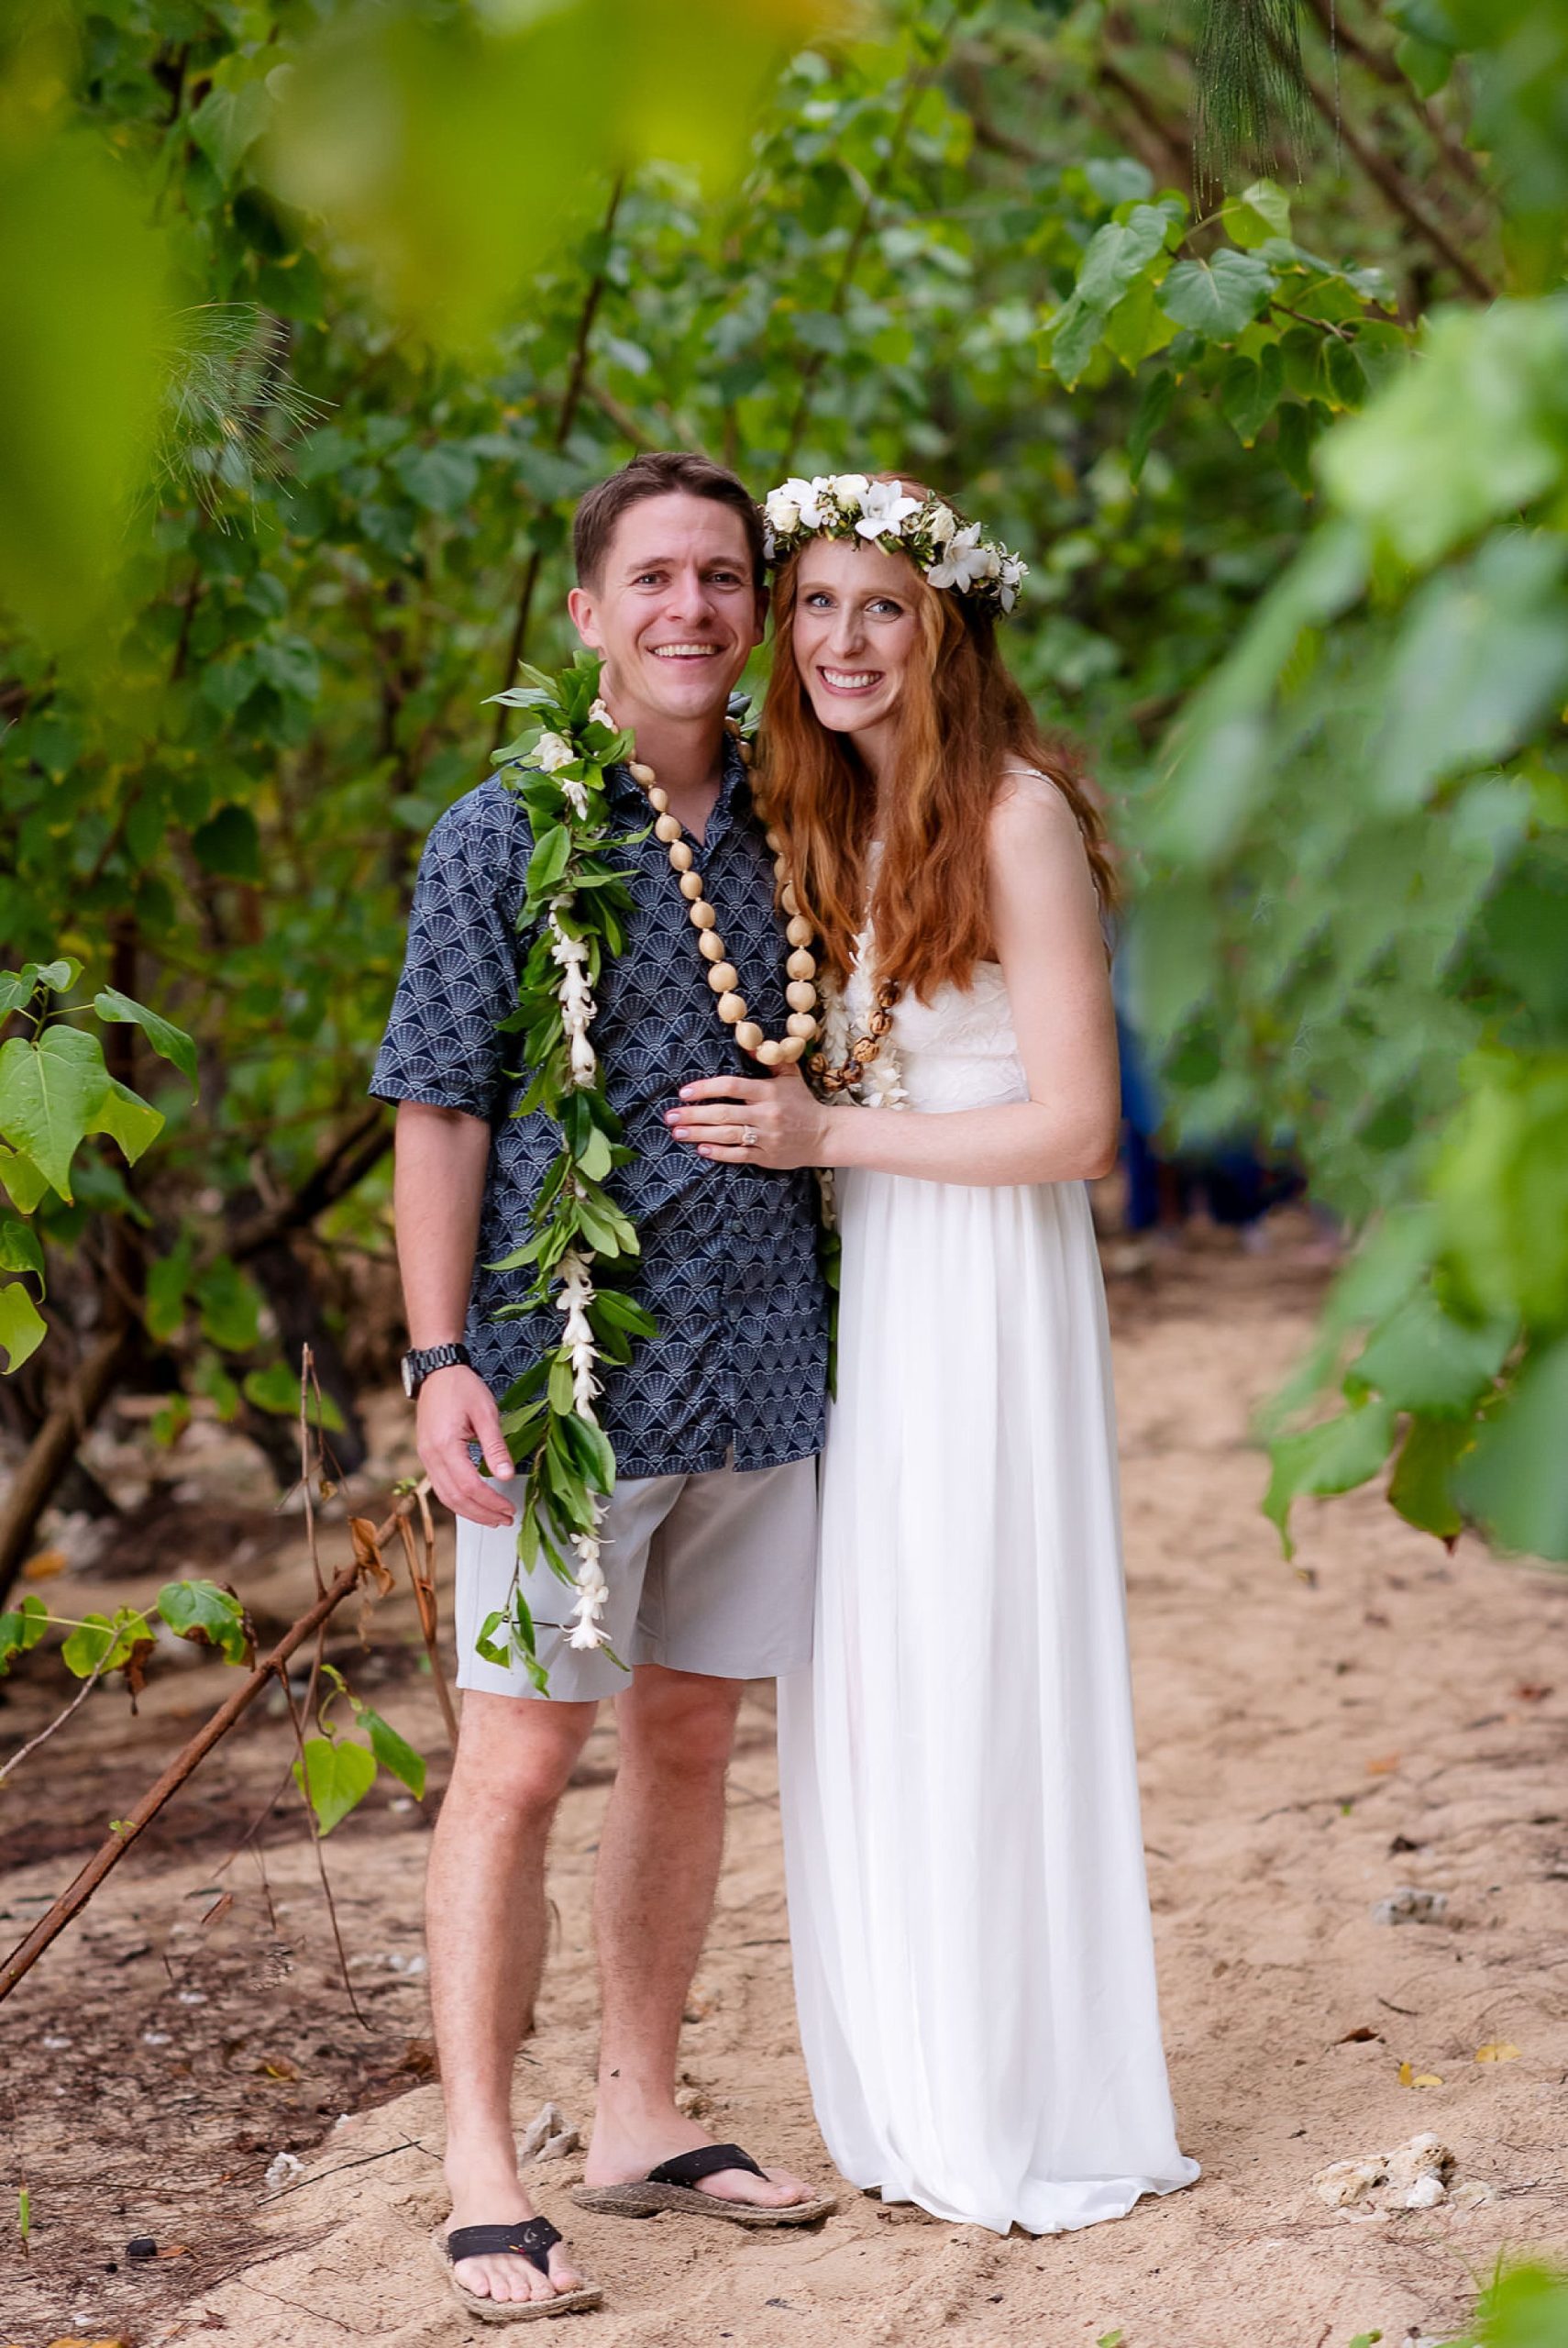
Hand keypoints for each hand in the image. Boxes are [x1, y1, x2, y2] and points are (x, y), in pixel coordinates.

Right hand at [416, 1364, 515, 1526]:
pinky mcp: (427, 1455)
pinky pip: (441, 1487)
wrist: (438, 1371)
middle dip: (482, 1513)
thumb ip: (496, 1447)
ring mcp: (426, 1457)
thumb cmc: (461, 1387)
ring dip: (470, 1512)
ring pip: (446, 1497)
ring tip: (492, 1518)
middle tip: (504, 1519)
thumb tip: (507, 1475)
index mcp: (445, 1446)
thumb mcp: (486, 1413)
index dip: (490, 1502)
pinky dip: (458, 1500)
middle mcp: (431, 1456)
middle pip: (455, 1498)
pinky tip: (474, 1503)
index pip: (469, 1486)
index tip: (508, 1509)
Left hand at [665, 1061, 827, 1169]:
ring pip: (727, 1135)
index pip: (732, 1086)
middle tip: (670, 1116)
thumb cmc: (802, 1103)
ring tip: (678, 1132)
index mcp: (768, 1091)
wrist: (824, 1135)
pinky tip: (701, 1149)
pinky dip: (719, 1153)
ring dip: (699, 1134)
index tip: (684, 1092)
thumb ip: (768, 1059)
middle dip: (693, 1114)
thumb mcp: (790, 1075)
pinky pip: (739, 1155)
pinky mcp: (766, 1156)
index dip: (706, 1088)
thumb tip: (747, 1043)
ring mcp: (766, 1137)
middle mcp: (766, 1114)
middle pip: (724, 1113)